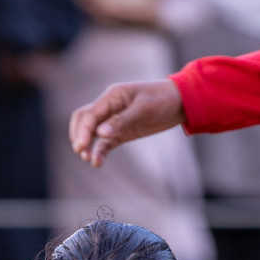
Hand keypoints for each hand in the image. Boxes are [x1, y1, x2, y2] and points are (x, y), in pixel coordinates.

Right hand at [68, 79, 183, 167]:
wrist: (181, 102)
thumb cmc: (162, 99)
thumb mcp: (143, 108)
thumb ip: (121, 121)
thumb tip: (101, 133)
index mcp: (112, 97)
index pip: (90, 114)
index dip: (83, 130)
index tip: (83, 145)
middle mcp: (109, 107)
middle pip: (84, 120)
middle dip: (79, 135)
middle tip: (82, 151)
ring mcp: (114, 121)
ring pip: (92, 133)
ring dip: (87, 146)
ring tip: (88, 159)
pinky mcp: (121, 132)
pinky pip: (105, 143)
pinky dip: (99, 152)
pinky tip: (97, 163)